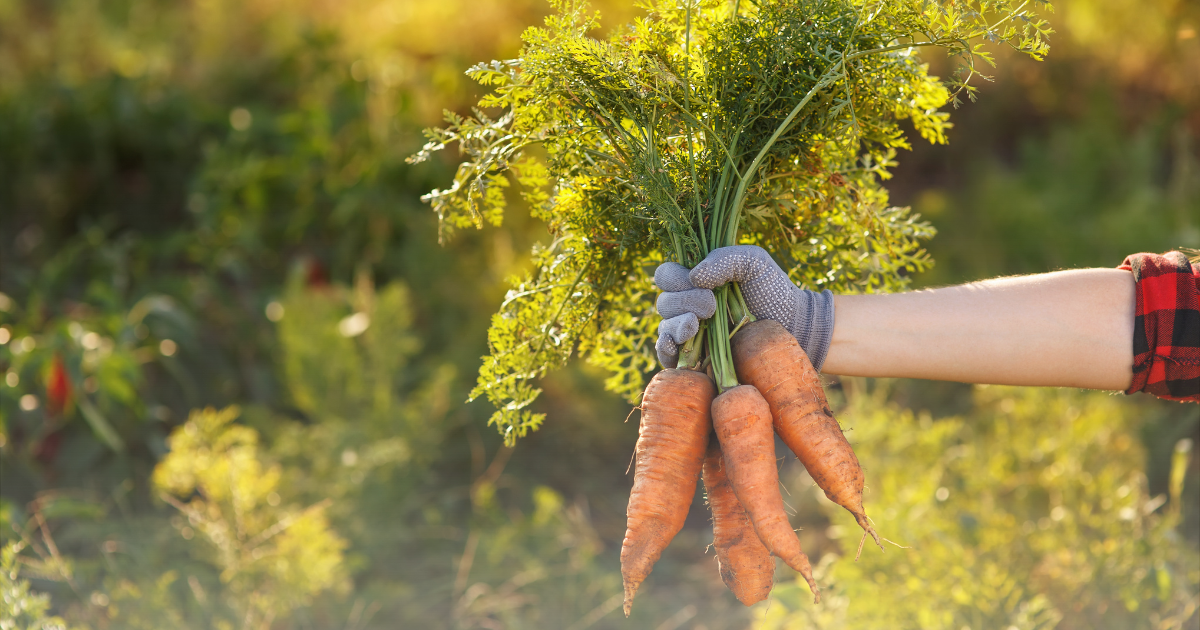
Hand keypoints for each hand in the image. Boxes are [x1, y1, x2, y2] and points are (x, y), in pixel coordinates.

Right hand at [653, 245, 834, 369]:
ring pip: (664, 328)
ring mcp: (691, 333)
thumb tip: (694, 276)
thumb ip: (725, 258)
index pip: (666, 276)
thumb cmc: (773, 290)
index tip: (703, 284)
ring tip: (695, 325)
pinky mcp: (696, 358)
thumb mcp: (754, 262)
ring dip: (676, 326)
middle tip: (712, 306)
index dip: (675, 278)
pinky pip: (668, 356)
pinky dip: (666, 352)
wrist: (793, 326)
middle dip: (684, 302)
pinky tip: (676, 349)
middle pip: (664, 302)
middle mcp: (688, 305)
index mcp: (696, 280)